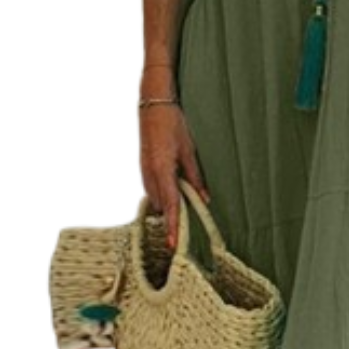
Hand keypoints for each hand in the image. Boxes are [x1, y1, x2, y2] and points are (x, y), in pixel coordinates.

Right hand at [139, 103, 210, 250]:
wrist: (153, 105)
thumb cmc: (173, 123)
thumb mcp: (189, 150)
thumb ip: (195, 176)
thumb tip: (204, 199)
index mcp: (162, 170)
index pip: (170, 204)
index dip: (172, 225)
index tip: (173, 243)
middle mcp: (150, 174)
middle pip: (161, 206)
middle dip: (170, 220)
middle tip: (181, 239)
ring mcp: (144, 171)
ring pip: (156, 199)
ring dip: (166, 208)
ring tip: (179, 221)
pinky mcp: (144, 167)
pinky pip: (153, 189)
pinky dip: (162, 197)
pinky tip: (171, 199)